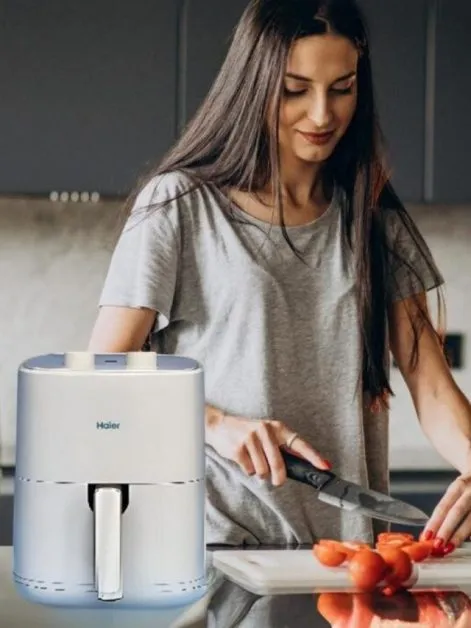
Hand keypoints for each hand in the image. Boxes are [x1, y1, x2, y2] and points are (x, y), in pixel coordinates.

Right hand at [206, 412, 330, 485]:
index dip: (313, 456)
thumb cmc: (248, 432)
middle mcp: (265, 430)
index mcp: (277, 427)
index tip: (325, 466)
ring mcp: (251, 438)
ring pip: (263, 471)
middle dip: (278, 478)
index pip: (299, 443)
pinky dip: (248, 470)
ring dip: (259, 472)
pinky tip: (244, 459)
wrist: (220, 425)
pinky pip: (250, 470)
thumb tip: (300, 466)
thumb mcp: (267, 434)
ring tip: (253, 461)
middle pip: (279, 465)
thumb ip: (282, 448)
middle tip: (276, 480)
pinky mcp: (238, 448)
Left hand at [420, 471, 470, 553]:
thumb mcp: (458, 489)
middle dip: (446, 530)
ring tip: (449, 548)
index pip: (443, 506)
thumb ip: (448, 507)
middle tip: (436, 545)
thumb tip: (432, 532)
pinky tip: (468, 542)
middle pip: (456, 512)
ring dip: (459, 536)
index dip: (434, 522)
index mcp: (459, 486)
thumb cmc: (469, 487)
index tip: (426, 536)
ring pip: (470, 520)